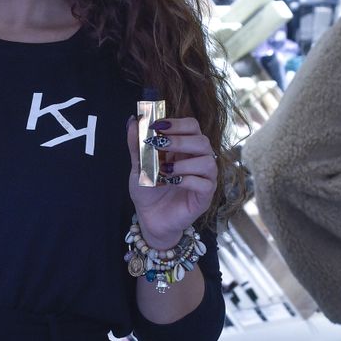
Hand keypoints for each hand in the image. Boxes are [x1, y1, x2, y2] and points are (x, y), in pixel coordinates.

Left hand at [127, 115, 216, 247]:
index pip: (192, 126)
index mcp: (185, 149)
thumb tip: (133, 121)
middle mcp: (198, 160)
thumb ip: (137, 145)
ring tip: (165, 170)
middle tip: (159, 144)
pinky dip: (187, 180)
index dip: (177, 123)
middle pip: (202, 140)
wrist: (149, 218)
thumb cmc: (148, 191)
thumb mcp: (138, 166)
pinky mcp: (205, 196)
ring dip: (184, 163)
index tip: (157, 126)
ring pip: (207, 162)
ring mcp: (204, 179)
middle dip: (179, 140)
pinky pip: (205, 184)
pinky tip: (172, 182)